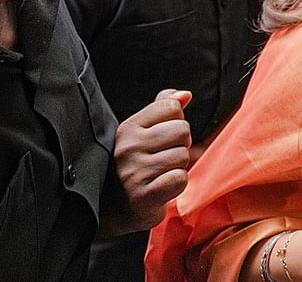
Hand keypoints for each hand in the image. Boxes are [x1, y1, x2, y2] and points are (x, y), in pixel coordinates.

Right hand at [113, 89, 192, 231]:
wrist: (116, 208)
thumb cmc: (137, 164)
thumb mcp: (143, 132)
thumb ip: (163, 108)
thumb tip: (185, 94)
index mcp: (128, 128)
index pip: (172, 107)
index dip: (176, 122)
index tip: (164, 138)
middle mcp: (128, 147)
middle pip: (182, 130)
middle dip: (181, 145)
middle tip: (165, 158)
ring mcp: (134, 173)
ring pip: (183, 156)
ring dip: (178, 166)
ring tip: (161, 173)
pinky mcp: (143, 196)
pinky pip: (180, 179)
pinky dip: (177, 184)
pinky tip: (162, 188)